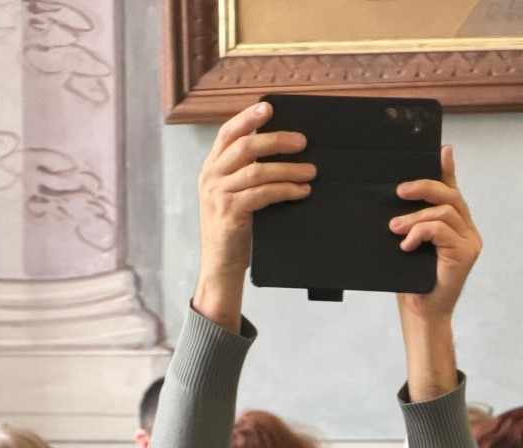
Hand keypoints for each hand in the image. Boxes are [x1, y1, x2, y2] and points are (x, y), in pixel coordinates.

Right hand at [193, 101, 314, 330]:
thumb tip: (283, 153)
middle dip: (276, 141)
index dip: (247, 118)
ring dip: (288, 168)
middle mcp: (211, 176)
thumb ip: (248, 173)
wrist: (221, 264)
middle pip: (245, 148)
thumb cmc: (235, 229)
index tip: (268, 107)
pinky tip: (301, 190)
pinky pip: (261, 194)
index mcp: (212, 167)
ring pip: (256, 171)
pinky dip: (285, 190)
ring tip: (311, 170)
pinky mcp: (229, 213)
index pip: (227, 133)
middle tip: (303, 141)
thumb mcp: (235, 195)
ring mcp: (218, 194)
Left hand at [392, 146, 481, 321]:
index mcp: (456, 226)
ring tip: (394, 228)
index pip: (452, 191)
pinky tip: (406, 245)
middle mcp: (467, 231)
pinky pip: (441, 230)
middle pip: (450, 195)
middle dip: (424, 187)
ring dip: (415, 217)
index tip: (442, 150)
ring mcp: (470, 242)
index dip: (447, 169)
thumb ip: (412, 221)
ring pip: (444, 212)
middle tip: (399, 192)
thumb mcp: (409, 243)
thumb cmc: (411, 280)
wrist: (420, 313)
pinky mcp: (466, 254)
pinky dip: (420, 232)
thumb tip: (397, 197)